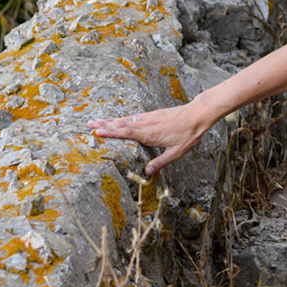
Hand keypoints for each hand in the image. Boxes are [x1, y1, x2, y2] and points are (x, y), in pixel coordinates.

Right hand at [89, 103, 212, 175]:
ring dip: (110, 120)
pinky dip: (122, 118)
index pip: (126, 133)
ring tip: (96, 120)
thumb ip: (160, 162)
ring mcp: (149, 117)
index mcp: (150, 134)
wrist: (197, 114)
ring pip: (125, 119)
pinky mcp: (152, 114)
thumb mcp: (177, 153)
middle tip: (88, 124)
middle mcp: (146, 124)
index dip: (111, 133)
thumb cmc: (188, 134)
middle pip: (121, 123)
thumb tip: (146, 172)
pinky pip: (133, 117)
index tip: (97, 132)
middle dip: (104, 124)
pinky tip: (116, 120)